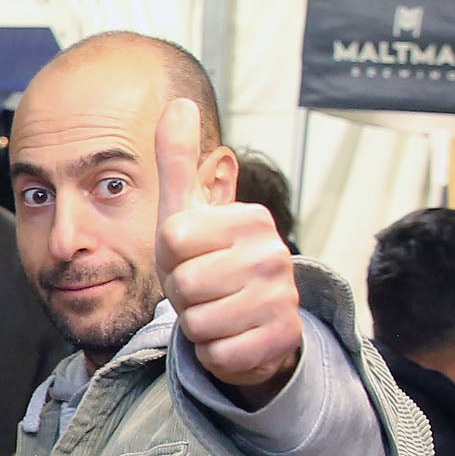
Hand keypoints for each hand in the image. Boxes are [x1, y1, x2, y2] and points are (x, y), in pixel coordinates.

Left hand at [156, 96, 301, 405]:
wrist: (247, 321)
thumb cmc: (208, 262)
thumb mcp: (187, 213)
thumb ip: (180, 161)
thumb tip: (179, 102)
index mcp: (250, 218)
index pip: (172, 240)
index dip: (171, 257)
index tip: (193, 257)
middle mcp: (274, 253)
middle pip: (183, 284)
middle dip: (183, 296)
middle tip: (205, 290)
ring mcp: (283, 297)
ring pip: (199, 322)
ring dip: (198, 324)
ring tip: (218, 311)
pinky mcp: (282, 339)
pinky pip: (219, 354)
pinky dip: (215, 353)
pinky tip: (233, 336)